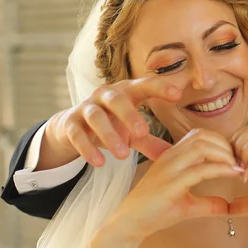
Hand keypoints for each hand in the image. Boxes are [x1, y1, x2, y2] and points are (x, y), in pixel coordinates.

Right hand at [46, 77, 182, 166]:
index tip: (177, 95)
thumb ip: (152, 143)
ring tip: (123, 155)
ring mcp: (86, 108)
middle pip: (117, 100)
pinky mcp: (70, 124)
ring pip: (96, 117)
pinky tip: (99, 162)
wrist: (72, 128)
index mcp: (127, 92)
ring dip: (109, 135)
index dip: (160, 88)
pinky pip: (77, 134)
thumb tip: (175, 156)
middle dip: (130, 115)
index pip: (145, 85)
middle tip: (144, 132)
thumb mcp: (133, 134)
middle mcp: (106, 95)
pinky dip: (88, 148)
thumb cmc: (112, 124)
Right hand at [108, 128, 240, 239]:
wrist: (130, 223)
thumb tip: (227, 207)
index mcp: (173, 156)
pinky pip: (200, 169)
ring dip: (225, 154)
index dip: (221, 141)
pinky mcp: (170, 183)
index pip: (199, 135)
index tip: (235, 157)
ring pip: (201, 146)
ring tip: (237, 167)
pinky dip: (220, 169)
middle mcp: (170, 157)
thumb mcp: (187, 204)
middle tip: (240, 161)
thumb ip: (208, 203)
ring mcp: (169, 168)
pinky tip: (232, 174)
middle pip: (202, 136)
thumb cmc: (155, 211)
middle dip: (226, 145)